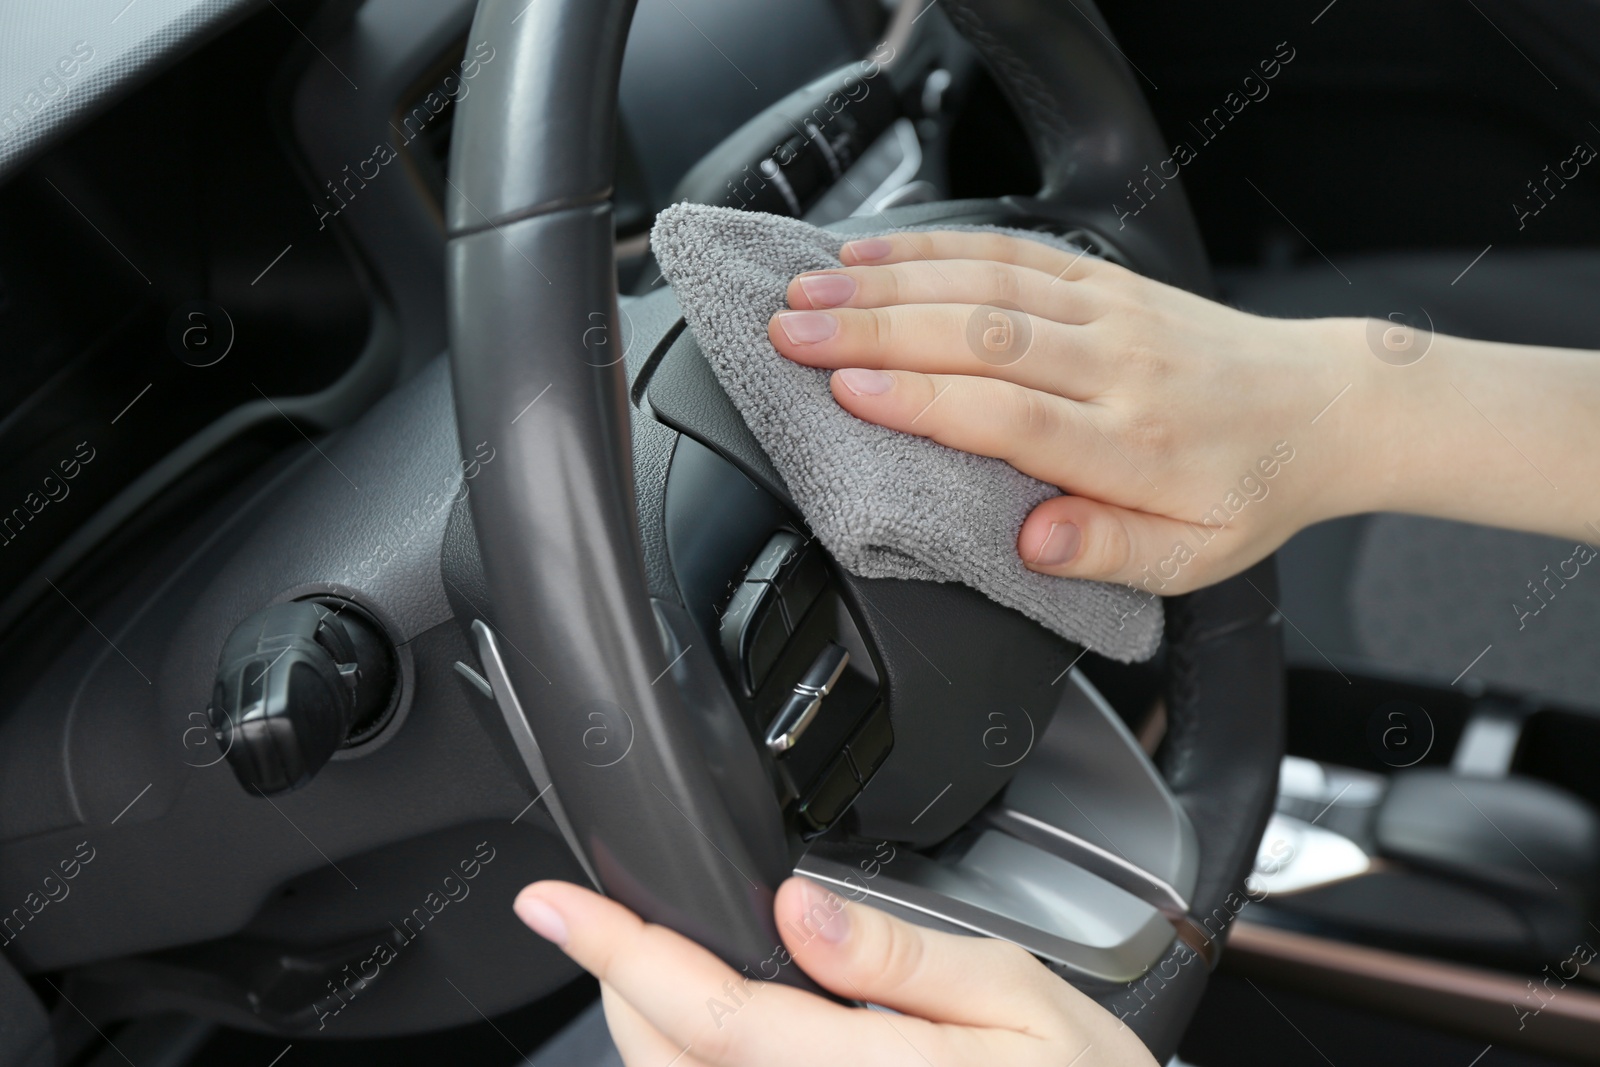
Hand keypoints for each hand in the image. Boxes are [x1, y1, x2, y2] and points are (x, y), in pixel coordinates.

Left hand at [513, 876, 1158, 1066]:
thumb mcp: (1025, 998)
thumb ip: (903, 956)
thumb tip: (802, 908)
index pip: (707, 1010)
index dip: (618, 951)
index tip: (554, 904)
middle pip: (668, 1063)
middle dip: (619, 982)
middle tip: (606, 918)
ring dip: (643, 1033)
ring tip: (646, 968)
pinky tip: (707, 1034)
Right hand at [767, 231, 1367, 594]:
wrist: (1320, 408)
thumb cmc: (1244, 489)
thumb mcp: (1192, 558)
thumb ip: (1109, 554)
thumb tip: (1033, 547)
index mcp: (1130, 446)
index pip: (1009, 415)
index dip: (921, 401)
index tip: (845, 391)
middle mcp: (1114, 366)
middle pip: (979, 334)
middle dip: (874, 328)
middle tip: (790, 330)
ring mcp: (1106, 311)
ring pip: (984, 282)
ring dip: (888, 280)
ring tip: (807, 287)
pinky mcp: (1101, 279)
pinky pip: (1010, 251)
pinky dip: (935, 246)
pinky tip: (872, 251)